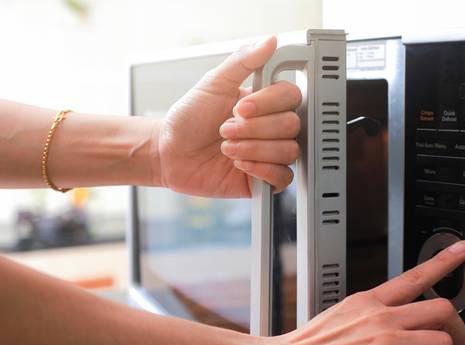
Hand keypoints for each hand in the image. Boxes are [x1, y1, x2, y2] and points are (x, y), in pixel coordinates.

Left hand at [154, 36, 301, 196]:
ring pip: (288, 152)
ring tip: (228, 148)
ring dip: (253, 150)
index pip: (290, 97)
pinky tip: (240, 165)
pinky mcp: (264, 179)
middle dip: (254, 129)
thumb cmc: (188, 119)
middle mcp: (271, 127)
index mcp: (265, 102)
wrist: (170, 153)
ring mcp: (269, 153)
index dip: (267, 104)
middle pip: (291, 125)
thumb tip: (269, 42)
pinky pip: (283, 178)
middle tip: (226, 129)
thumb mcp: (213, 83)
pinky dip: (261, 170)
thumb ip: (242, 61)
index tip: (240, 108)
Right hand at [271, 240, 464, 344]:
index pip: (415, 276)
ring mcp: (388, 343)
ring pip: (443, 341)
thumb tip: (394, 320)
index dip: (443, 261)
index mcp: (369, 303)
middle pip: (442, 309)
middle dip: (456, 330)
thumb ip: (370, 314)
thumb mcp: (342, 317)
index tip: (461, 251)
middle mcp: (382, 319)